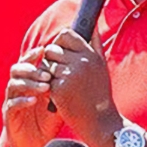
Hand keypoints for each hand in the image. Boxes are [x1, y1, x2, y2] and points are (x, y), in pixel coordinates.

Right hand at [2, 46, 61, 146]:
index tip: (46, 50)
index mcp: (28, 83)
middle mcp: (17, 90)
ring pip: (13, 85)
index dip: (33, 55)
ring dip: (29, 83)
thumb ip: (64, 87)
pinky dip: (22, 101)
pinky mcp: (9, 117)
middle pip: (16, 70)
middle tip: (48, 73)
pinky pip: (11, 105)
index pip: (27, 62)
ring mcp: (11, 103)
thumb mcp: (59, 103)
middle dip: (31, 68)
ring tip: (45, 86)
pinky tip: (34, 101)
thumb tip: (81, 70)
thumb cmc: (48, 123)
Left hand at [43, 30, 122, 146]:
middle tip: (60, 72)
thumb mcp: (101, 66)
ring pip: (46, 64)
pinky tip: (60, 94)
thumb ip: (95, 44)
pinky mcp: (58, 88)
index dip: (59, 42)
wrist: (100, 121)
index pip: (65, 34)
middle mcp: (80, 61)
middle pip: (51, 48)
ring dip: (48, 73)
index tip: (62, 53)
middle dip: (52, 59)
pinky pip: (45, 79)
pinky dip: (48, 86)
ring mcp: (68, 75)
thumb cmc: (99, 93)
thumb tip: (93, 24)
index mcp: (90, 54)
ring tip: (61, 83)